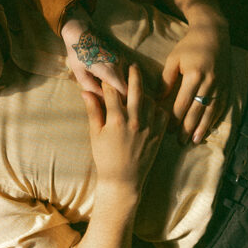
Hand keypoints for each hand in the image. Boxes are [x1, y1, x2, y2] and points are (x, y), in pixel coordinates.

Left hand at [62, 11, 127, 96]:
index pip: (124, 92)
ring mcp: (121, 58)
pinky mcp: (121, 54)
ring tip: (105, 88)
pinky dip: (118, 77)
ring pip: (126, 79)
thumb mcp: (80, 74)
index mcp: (109, 71)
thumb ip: (92, 89)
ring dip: (119, 85)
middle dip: (120, 95)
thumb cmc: (77, 53)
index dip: (121, 101)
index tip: (113, 106)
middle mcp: (119, 64)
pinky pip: (123, 71)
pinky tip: (106, 77)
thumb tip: (102, 101)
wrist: (80, 31)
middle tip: (109, 99)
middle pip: (127, 86)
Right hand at [82, 64, 166, 193]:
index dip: (109, 81)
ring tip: (141, 88)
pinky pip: (162, 115)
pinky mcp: (157, 135)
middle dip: (133, 75)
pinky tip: (152, 107)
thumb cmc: (105, 158)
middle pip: (135, 90)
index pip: (112, 92)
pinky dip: (158, 108)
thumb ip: (93, 111)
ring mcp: (148, 128)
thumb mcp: (95, 134)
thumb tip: (85, 91)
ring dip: (146, 92)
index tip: (109, 72)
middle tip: (132, 66)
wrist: (122, 181)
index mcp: (115, 120)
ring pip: (150, 101)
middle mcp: (134, 121)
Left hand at [161, 16, 230, 144]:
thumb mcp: (174, 59)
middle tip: (179, 142)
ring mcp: (220, 85)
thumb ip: (166, 80)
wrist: (214, 33)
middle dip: (187, 128)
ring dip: (202, 128)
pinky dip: (214, 119)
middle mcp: (209, 82)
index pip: (183, 103)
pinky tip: (208, 129)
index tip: (168, 129)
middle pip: (197, 111)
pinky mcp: (227, 86)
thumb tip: (157, 99)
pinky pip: (221, 106)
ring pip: (210, 112)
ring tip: (193, 141)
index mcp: (194, 75)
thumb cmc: (189, 45)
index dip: (175, 118)